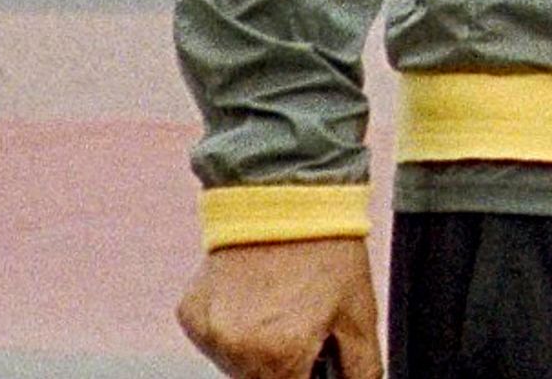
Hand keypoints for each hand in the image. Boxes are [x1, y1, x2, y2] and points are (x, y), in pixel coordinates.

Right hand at [176, 234, 376, 378]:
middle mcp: (236, 350)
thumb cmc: (327, 247)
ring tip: (280, 306)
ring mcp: (208, 333)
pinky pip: (215, 340)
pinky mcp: (191, 314)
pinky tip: (255, 296)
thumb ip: (361, 368)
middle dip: (284, 367)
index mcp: (280, 356)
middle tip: (302, 328)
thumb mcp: (359, 313)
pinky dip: (234, 329)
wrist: (285, 191)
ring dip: (256, 351)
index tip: (314, 362)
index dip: (306, 377)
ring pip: (235, 365)